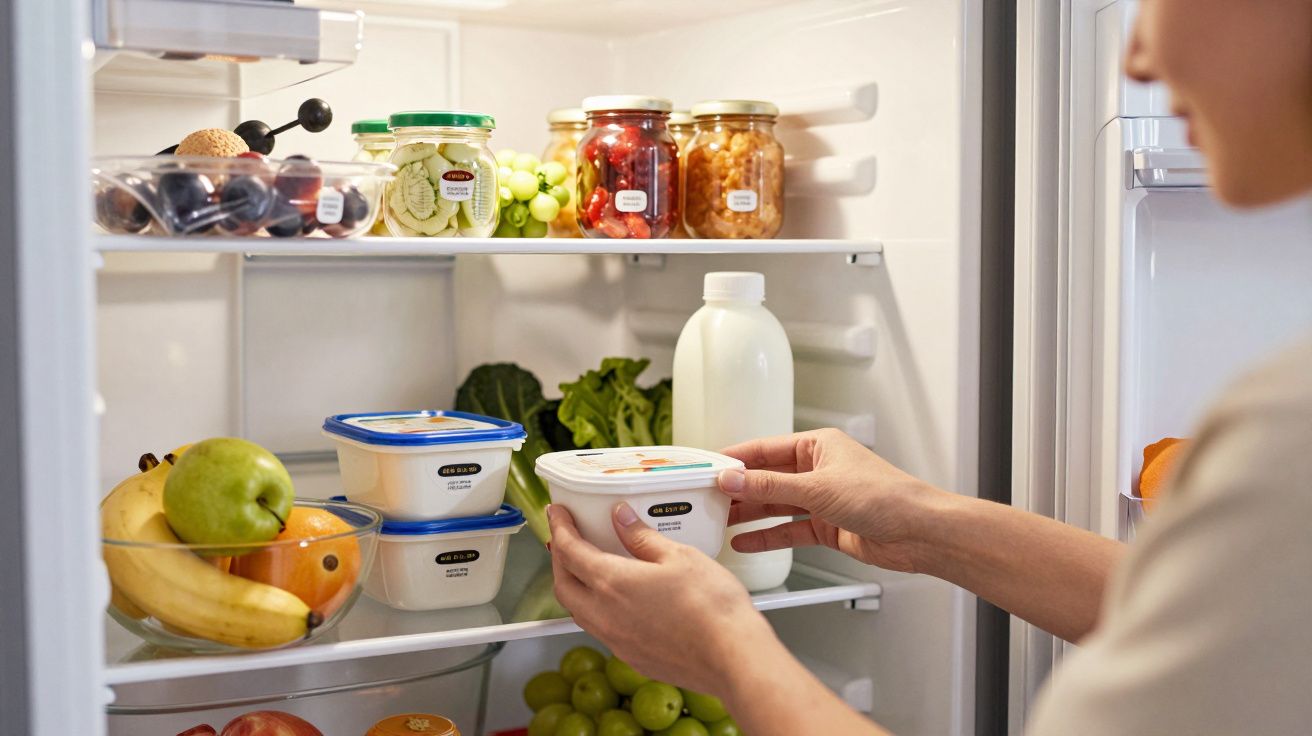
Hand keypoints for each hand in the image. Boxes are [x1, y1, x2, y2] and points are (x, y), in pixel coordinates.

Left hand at [547, 502, 779, 697]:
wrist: (732, 657)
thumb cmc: (711, 606)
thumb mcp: (678, 556)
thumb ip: (642, 538)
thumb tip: (621, 517)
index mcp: (611, 583)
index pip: (569, 551)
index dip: (560, 528)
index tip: (557, 513)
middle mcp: (604, 615)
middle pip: (563, 584)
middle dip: (559, 559)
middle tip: (567, 539)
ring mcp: (616, 641)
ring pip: (578, 611)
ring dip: (575, 586)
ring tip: (588, 568)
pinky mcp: (631, 658)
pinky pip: (600, 630)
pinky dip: (596, 610)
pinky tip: (616, 601)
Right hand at [719, 428, 948, 572]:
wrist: (919, 533)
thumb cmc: (885, 496)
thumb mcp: (818, 488)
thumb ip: (770, 486)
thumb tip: (733, 478)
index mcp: (818, 446)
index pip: (765, 449)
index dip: (735, 458)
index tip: (707, 466)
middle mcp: (818, 470)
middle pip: (767, 478)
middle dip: (738, 489)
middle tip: (706, 498)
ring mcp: (822, 500)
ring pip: (775, 505)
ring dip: (748, 514)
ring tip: (718, 521)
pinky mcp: (827, 527)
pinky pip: (788, 530)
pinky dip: (767, 537)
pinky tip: (745, 541)